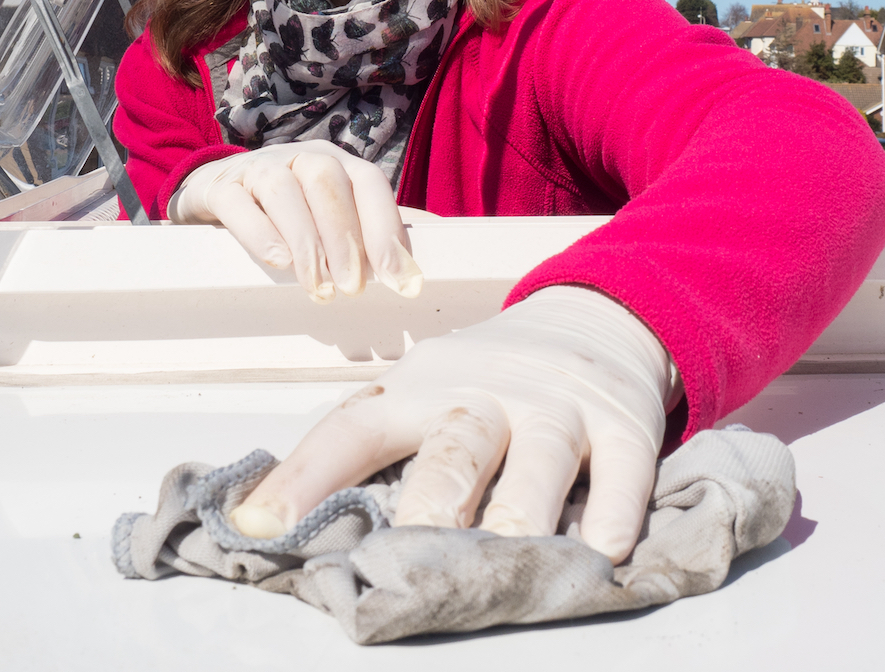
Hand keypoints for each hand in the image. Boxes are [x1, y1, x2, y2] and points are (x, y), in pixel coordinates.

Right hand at [168, 145, 423, 301]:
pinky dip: (260, 232)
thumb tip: (425, 261)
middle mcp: (301, 157)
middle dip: (347, 238)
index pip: (369, 184)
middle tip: (354, 289)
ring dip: (307, 241)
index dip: (388, 229)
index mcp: (337, 162)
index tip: (402, 280)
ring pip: (285, 191)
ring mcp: (258, 168)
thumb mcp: (330, 212)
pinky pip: (239, 204)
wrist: (214, 190)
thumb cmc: (287, 210)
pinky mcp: (220, 188)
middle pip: (329, 183)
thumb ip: (370, 231)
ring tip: (319, 287)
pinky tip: (279, 263)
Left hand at [229, 285, 678, 562]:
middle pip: (452, 452)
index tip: (259, 527)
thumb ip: (374, 444)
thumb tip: (280, 524)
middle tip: (401, 566)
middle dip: (428, 509)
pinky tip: (600, 553)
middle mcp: (488, 394)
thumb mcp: (426, 390)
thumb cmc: (489, 376)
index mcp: (422, 388)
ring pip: (538, 465)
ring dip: (520, 519)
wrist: (596, 315)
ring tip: (502, 568)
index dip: (306, 475)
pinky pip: (624, 476)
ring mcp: (559, 409)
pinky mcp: (625, 427)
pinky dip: (613, 517)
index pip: (355, 428)